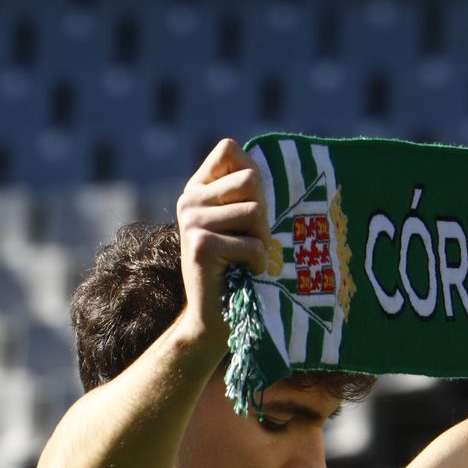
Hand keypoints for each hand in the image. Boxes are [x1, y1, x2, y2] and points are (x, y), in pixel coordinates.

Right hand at [174, 138, 269, 351]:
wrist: (213, 317)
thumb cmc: (239, 266)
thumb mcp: (242, 221)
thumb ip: (247, 190)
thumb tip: (278, 162)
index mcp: (198, 188)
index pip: (229, 149)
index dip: (251, 174)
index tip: (248, 207)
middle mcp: (188, 200)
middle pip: (250, 180)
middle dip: (263, 213)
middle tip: (251, 239)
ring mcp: (191, 221)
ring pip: (255, 211)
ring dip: (263, 240)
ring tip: (247, 258)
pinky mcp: (200, 245)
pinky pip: (252, 243)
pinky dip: (258, 261)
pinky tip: (244, 272)